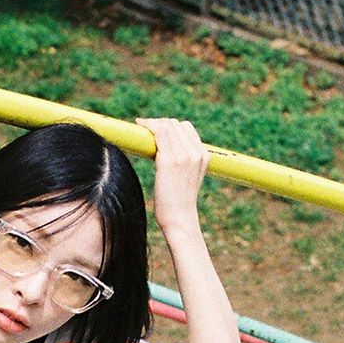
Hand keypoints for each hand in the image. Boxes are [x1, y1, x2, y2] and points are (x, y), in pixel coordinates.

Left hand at [135, 117, 208, 234]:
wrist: (180, 219)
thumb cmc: (180, 202)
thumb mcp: (189, 178)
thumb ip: (184, 161)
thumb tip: (164, 149)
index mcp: (203, 155)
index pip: (186, 128)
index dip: (170, 125)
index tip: (156, 129)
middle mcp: (195, 152)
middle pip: (175, 124)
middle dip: (159, 123)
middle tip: (145, 129)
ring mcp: (183, 155)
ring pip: (166, 126)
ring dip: (151, 124)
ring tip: (141, 127)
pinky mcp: (168, 160)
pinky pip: (158, 133)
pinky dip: (148, 127)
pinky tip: (139, 127)